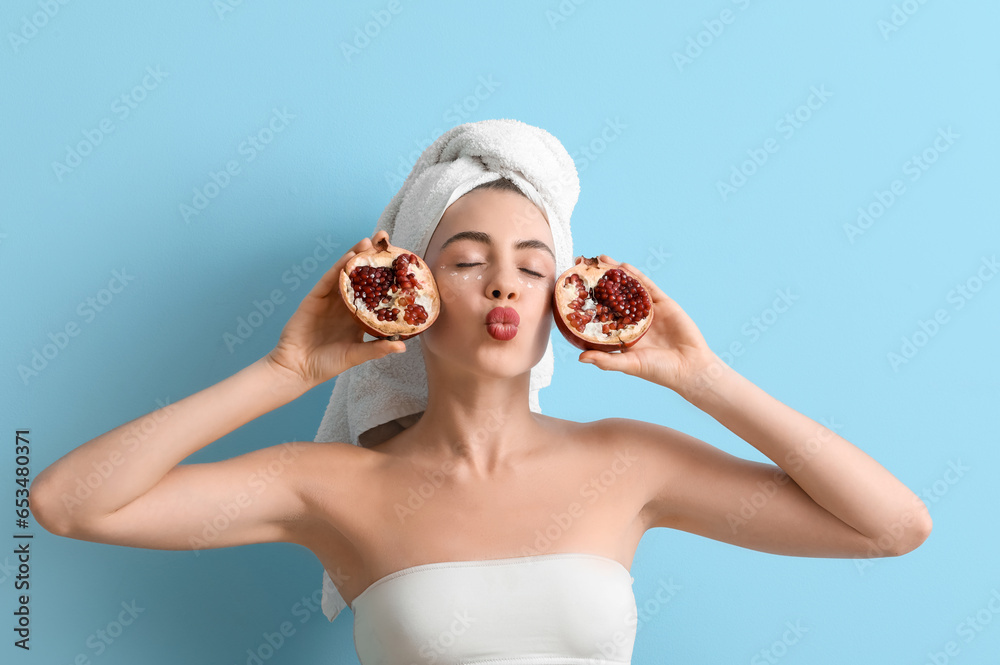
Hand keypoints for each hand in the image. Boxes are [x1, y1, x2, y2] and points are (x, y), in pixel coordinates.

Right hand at [265, 230, 405, 386]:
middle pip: (361, 277)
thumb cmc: (327, 364)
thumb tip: (403, 346)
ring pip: (345, 274)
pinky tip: (349, 256)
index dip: (385, 277)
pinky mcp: (314, 298)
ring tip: (369, 241)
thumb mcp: (356, 356)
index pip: (374, 293)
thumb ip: (377, 349)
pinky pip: (329, 281)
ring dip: (355, 256)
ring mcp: (329, 300)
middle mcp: (345, 304)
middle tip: (385, 239)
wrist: (297, 369)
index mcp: (358, 316)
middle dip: (371, 258)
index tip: (400, 263)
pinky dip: (338, 268)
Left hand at [577, 255, 717, 392]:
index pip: (601, 314)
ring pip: (629, 288)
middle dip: (599, 282)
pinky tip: (624, 267)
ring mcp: (647, 310)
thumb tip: (580, 358)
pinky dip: (636, 276)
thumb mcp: (629, 365)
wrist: (690, 367)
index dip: (588, 302)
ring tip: (601, 260)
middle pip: (613, 297)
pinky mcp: (663, 303)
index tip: (574, 291)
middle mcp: (632, 320)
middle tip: (584, 266)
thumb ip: (606, 360)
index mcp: (622, 334)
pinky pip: (647, 287)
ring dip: (616, 274)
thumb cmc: (659, 371)